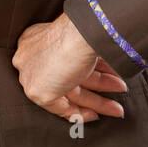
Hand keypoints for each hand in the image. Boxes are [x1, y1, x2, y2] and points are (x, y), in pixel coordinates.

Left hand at [11, 13, 127, 121]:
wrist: (80, 35)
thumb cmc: (83, 30)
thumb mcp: (83, 39)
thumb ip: (83, 53)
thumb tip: (99, 62)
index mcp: (36, 39)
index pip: (60, 63)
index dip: (84, 73)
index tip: (103, 76)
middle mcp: (30, 57)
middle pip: (68, 78)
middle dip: (98, 86)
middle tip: (117, 90)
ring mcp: (31, 75)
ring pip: (69, 93)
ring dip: (97, 101)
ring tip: (117, 109)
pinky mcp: (38, 92)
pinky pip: (60, 108)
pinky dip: (80, 114)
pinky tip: (96, 115)